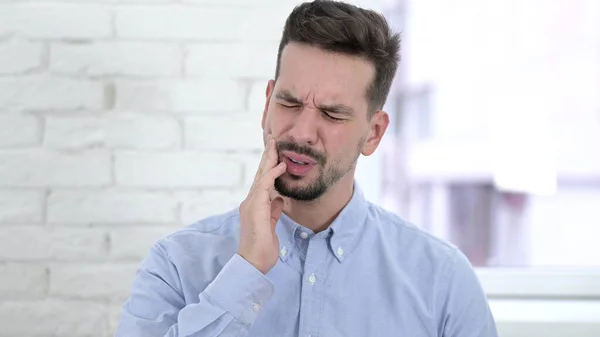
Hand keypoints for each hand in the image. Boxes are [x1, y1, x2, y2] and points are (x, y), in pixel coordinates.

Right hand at [238, 135, 286, 273]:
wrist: (253, 262)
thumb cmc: (261, 247)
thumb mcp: (271, 225)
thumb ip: (273, 211)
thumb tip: (279, 199)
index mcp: (254, 205)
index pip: (262, 181)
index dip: (269, 166)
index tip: (276, 152)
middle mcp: (251, 201)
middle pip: (260, 173)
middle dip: (267, 156)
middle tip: (273, 139)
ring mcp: (251, 204)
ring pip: (261, 176)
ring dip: (269, 159)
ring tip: (275, 144)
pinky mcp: (255, 208)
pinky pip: (265, 186)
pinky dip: (273, 174)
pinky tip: (281, 165)